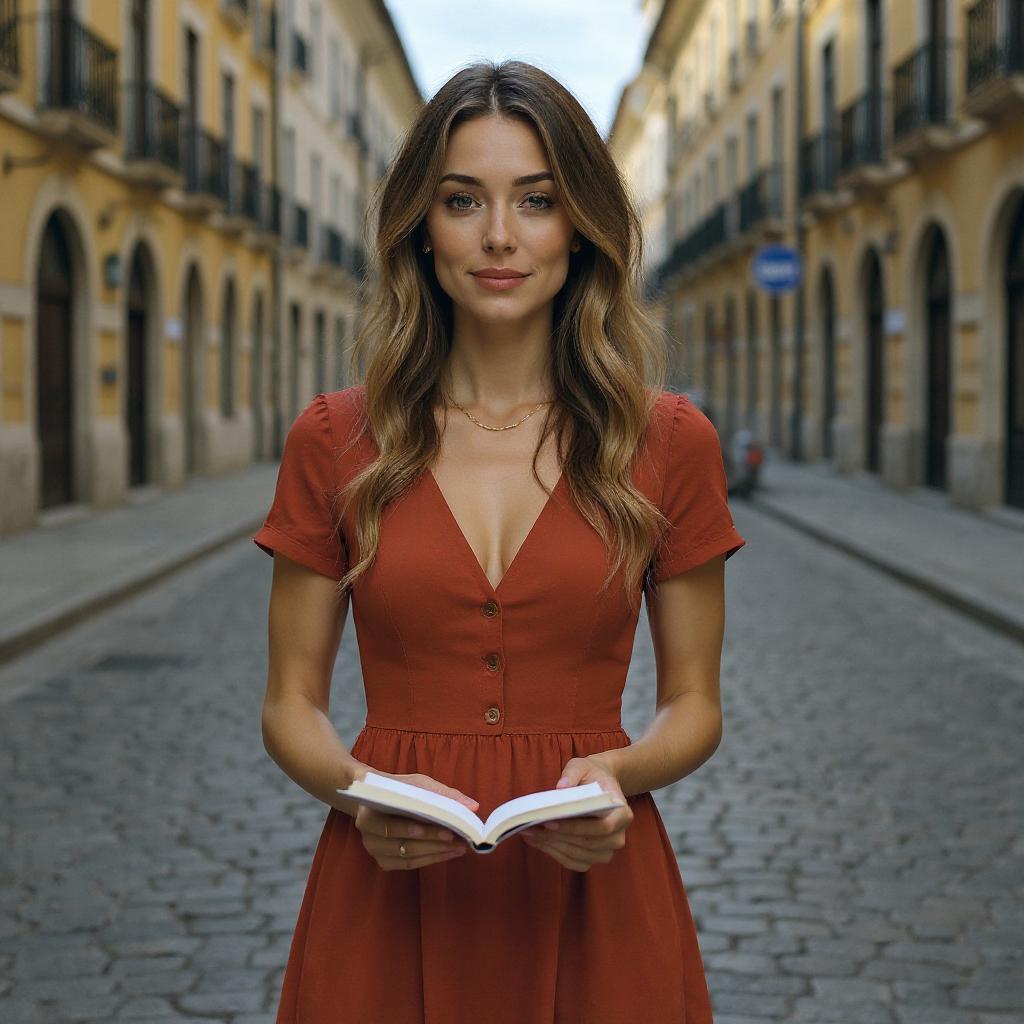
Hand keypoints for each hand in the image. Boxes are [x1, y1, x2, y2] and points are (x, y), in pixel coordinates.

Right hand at [346, 768, 478, 870]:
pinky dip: (430, 859)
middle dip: (435, 844)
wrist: (372, 797)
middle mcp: (368, 836)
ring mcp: (374, 851)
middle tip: (460, 841)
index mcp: (369, 814)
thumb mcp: (416, 783)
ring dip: (436, 854)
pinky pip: (408, 864)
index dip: (422, 831)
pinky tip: (447, 853)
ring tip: (459, 848)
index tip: (448, 830)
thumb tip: (473, 806)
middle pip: (404, 845)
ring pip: (408, 857)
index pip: (395, 826)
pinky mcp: (383, 861)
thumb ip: (443, 794)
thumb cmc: (396, 788)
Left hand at [521, 755, 633, 871]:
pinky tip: (536, 841)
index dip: (577, 827)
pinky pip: (573, 863)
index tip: (550, 822)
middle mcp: (618, 836)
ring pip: (578, 856)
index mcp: (622, 813)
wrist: (598, 785)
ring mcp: (607, 850)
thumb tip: (560, 788)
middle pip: (588, 844)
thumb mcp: (582, 766)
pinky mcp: (593, 858)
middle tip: (530, 827)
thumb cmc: (591, 775)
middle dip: (557, 837)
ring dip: (551, 847)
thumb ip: (572, 774)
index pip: (603, 827)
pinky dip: (553, 853)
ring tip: (528, 833)